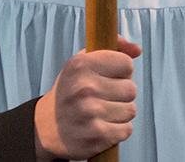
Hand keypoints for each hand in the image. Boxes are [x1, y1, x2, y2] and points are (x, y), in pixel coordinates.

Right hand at [34, 36, 141, 160]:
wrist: (47, 126)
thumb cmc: (71, 91)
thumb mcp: (82, 63)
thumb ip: (112, 49)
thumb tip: (137, 49)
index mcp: (80, 65)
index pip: (126, 64)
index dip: (120, 72)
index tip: (107, 77)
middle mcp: (84, 88)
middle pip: (131, 89)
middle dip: (120, 94)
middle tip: (102, 98)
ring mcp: (90, 113)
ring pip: (130, 110)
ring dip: (119, 113)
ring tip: (100, 113)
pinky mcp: (97, 135)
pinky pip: (126, 129)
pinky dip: (117, 130)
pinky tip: (101, 126)